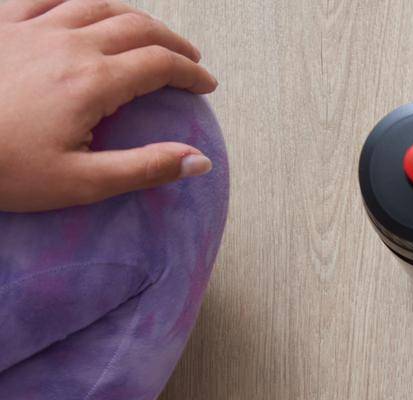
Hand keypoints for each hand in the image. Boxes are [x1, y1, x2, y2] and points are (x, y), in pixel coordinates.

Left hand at [0, 0, 216, 211]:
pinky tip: (81, 8)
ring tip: (145, 31)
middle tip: (188, 57)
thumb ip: (145, 168)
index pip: (160, 65)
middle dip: (171, 40)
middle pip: (136, 26)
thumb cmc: (4, 169)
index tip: (205, 84)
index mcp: (93, 83)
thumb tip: (198, 159)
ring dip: (130, 15)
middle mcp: (67, 44)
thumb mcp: (82, 183)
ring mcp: (31, 27)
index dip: (191, 72)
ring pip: (95, 4)